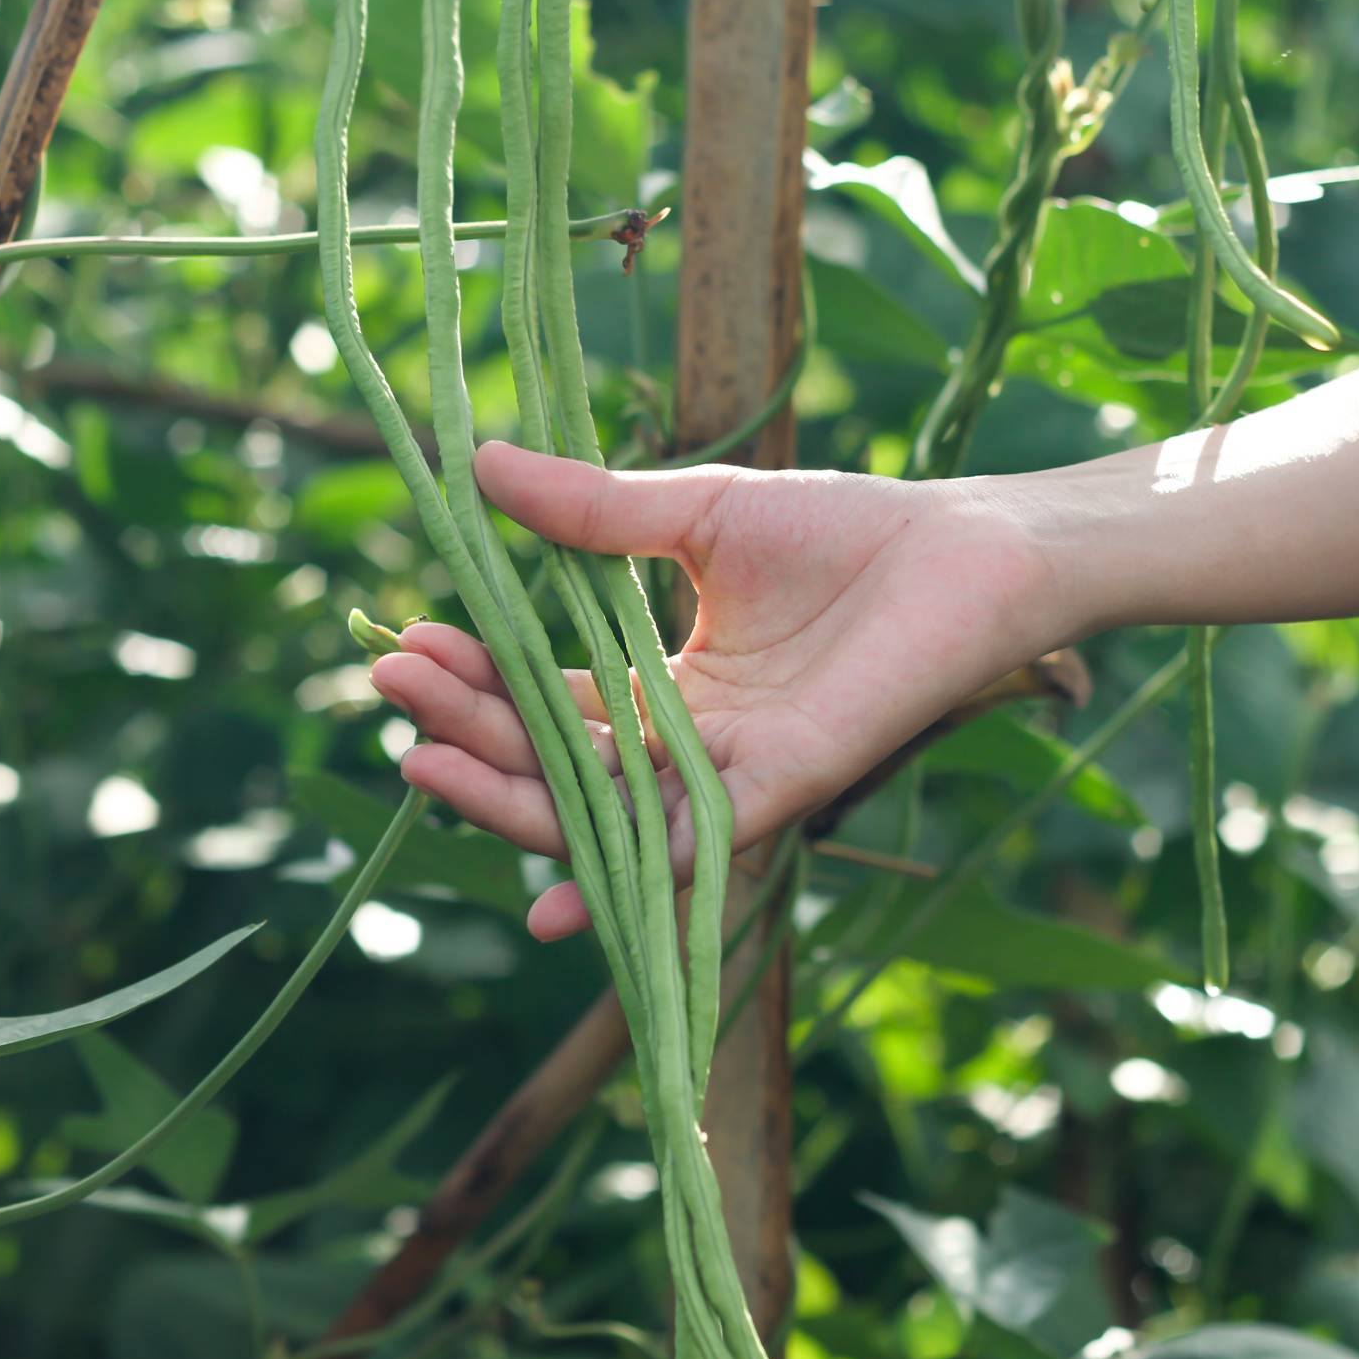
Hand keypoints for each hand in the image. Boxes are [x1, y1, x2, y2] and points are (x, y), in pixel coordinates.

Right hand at [369, 442, 1062, 939]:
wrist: (968, 547)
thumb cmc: (848, 529)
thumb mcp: (694, 513)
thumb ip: (592, 513)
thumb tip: (478, 464)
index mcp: (667, 688)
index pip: (550, 699)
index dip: (477, 678)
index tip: (408, 640)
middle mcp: (687, 747)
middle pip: (554, 764)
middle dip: (469, 734)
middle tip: (391, 690)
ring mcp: (728, 778)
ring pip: (598, 813)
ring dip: (508, 796)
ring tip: (423, 754)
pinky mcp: (780, 791)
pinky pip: (685, 849)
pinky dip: (619, 877)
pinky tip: (545, 893)